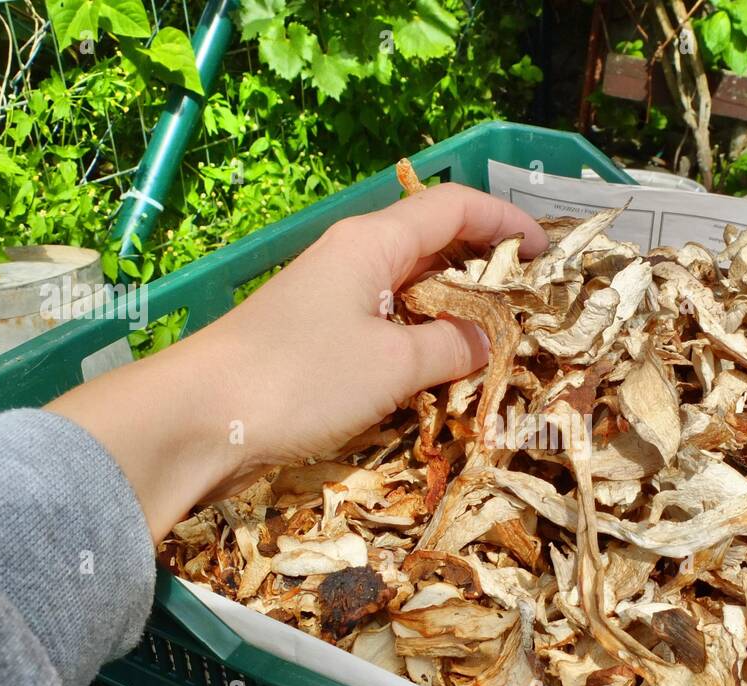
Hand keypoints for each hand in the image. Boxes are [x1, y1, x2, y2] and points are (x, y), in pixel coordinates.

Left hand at [48, 183, 546, 542]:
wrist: (197, 418)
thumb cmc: (300, 377)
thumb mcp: (393, 365)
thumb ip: (451, 347)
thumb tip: (489, 341)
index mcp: (373, 242)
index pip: (454, 207)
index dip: (508, 223)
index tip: (549, 255)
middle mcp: (353, 257)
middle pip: (434, 243)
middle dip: (488, 267)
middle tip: (533, 305)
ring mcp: (332, 297)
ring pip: (412, 287)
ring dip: (458, 308)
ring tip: (502, 339)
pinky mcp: (317, 337)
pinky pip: (387, 323)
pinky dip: (424, 337)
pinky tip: (444, 368)